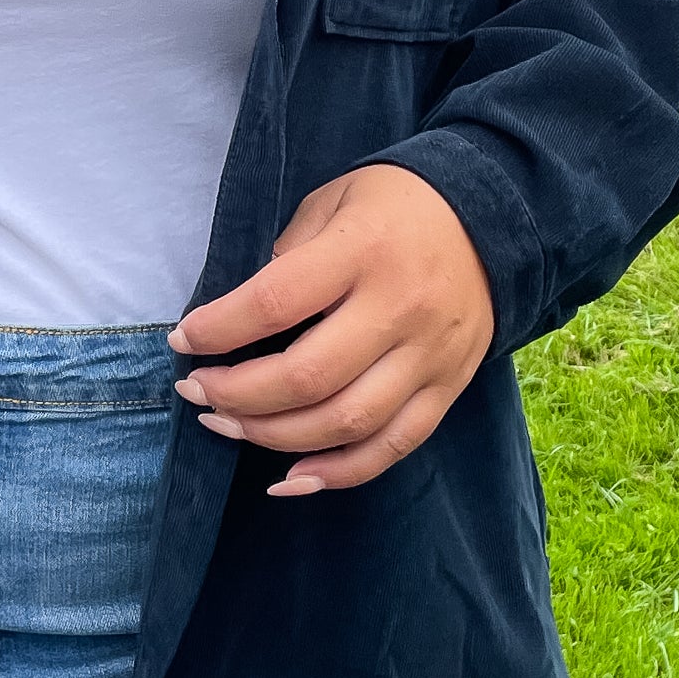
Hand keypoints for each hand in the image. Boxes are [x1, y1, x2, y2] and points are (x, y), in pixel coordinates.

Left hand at [169, 165, 493, 496]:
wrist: (495, 218)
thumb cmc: (395, 205)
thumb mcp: (333, 200)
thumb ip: (289, 255)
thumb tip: (240, 319)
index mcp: (363, 250)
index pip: (276, 301)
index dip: (219, 329)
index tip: (183, 341)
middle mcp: (399, 308)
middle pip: (306, 376)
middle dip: (237, 394)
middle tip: (197, 391)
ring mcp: (428, 355)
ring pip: (345, 422)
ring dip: (274, 437)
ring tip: (228, 425)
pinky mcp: (447, 388)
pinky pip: (392, 446)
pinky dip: (338, 472)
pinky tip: (290, 478)